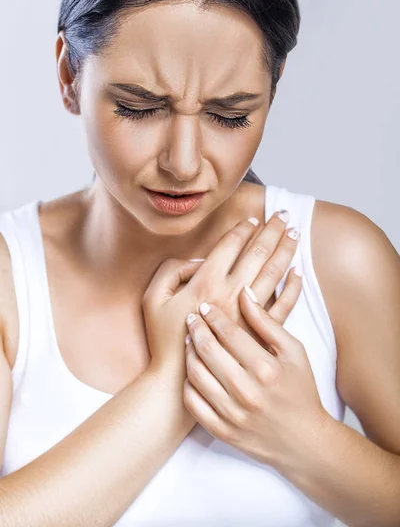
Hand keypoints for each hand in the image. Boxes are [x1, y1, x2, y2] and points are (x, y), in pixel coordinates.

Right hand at [143, 211, 297, 388]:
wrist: (179, 382)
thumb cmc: (163, 340)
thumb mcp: (152, 299)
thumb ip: (170, 271)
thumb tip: (198, 261)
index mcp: (205, 283)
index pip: (230, 247)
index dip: (243, 229)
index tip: (254, 218)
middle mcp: (230, 294)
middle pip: (258, 254)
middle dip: (272, 231)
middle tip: (285, 214)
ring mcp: (247, 314)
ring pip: (273, 274)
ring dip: (285, 251)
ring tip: (295, 233)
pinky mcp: (258, 333)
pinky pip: (282, 305)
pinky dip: (292, 287)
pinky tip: (298, 272)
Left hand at [183, 277, 326, 469]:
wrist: (304, 441)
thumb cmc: (301, 391)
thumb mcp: (294, 351)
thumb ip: (267, 321)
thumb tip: (244, 293)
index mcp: (266, 368)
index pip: (228, 333)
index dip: (213, 315)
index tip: (204, 306)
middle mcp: (246, 391)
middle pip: (207, 350)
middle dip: (195, 329)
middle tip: (191, 318)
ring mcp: (232, 414)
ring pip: (196, 374)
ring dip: (188, 353)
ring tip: (189, 340)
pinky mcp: (222, 431)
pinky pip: (193, 403)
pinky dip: (188, 384)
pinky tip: (191, 371)